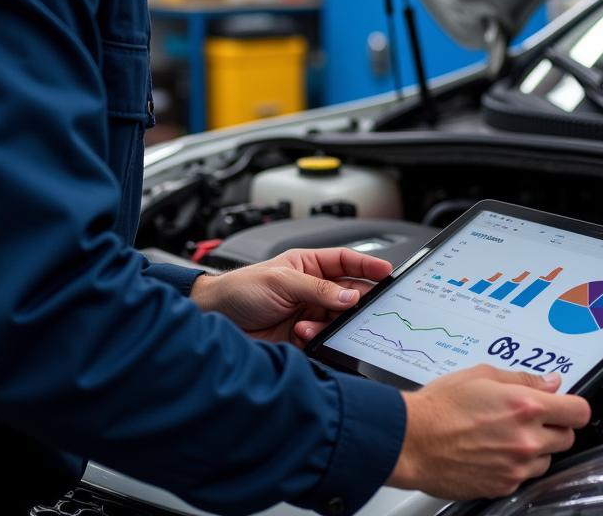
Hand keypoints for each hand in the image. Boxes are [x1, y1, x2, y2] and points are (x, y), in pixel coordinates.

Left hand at [189, 247, 391, 345]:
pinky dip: (318, 339)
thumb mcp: (281, 281)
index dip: (367, 265)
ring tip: (308, 324)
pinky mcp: (301, 338)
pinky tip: (301, 335)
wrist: (215, 320)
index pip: (344, 261)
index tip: (387, 271)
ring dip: (329, 323)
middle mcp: (311, 289)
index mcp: (307, 265)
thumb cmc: (240, 290)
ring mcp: (308, 313)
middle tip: (358, 308)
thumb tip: (350, 295)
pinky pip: (324, 340)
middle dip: (353, 301)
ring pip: (338, 319)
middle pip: (348, 293)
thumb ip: (317, 288)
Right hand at [387, 366, 590, 499]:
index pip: (578, 412)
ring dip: (536, 447)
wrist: (413, 440)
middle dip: (554, 425)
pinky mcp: (504, 486)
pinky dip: (516, 465)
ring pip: (547, 459)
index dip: (573, 406)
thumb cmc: (440, 406)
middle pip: (567, 437)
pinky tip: (493, 450)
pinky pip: (525, 476)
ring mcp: (517, 467)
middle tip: (528, 417)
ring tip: (505, 434)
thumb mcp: (481, 374)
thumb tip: (549, 383)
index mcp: (525, 406)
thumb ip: (521, 379)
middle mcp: (527, 440)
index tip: (565, 405)